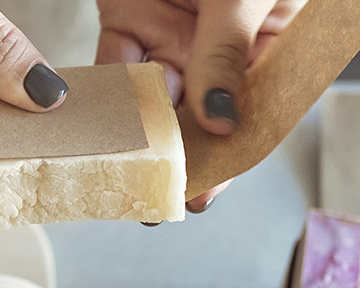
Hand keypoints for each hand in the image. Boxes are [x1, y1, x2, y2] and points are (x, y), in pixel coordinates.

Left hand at [97, 0, 305, 212]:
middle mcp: (214, 50)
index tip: (202, 195)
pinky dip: (102, 95)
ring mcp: (171, 36)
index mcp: (263, 47)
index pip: (247, 117)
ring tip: (123, 174)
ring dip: (134, 137)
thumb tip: (219, 120)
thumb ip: (227, 52)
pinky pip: (112, 64)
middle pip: (194, 120)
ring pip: (150, 100)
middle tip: (154, 198)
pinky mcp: (129, 18)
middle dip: (174, 160)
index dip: (225, 158)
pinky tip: (97, 127)